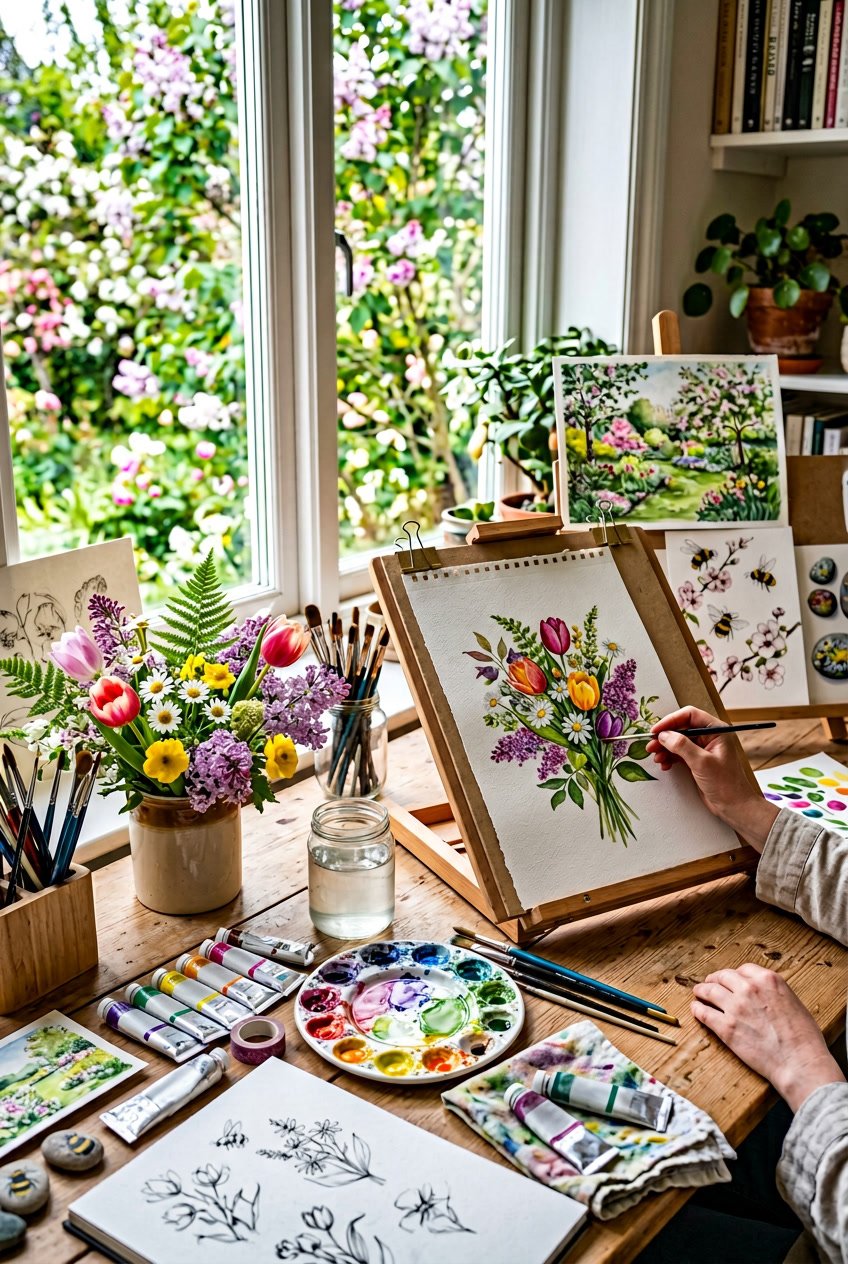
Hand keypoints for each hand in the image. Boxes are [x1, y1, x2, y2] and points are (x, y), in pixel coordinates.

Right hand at [646, 706, 777, 848]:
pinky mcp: (697, 761)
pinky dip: (670, 757)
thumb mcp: (702, 762)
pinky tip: (664, 764)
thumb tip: (664, 735)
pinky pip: (679, 753)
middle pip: (682, 728)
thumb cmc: (726, 784)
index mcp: (716, 730)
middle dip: (665, 737)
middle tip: (651, 745)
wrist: (733, 806)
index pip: (690, 716)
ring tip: (656, 757)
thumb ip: (682, 746)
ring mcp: (703, 749)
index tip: (657, 730)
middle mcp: (709, 737)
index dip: (671, 720)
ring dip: (665, 748)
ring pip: (678, 741)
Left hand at [692, 963, 844, 1111]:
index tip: (730, 979)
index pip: (743, 969)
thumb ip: (773, 994)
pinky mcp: (726, 1027)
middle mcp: (749, 989)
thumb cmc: (803, 1038)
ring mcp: (735, 1007)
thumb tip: (764, 995)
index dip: (734, 974)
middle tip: (709, 983)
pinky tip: (696, 1009)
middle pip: (723, 976)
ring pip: (709, 991)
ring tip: (698, 993)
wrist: (799, 1062)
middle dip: (714, 979)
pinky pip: (704, 1013)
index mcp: (768, 980)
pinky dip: (697, 1009)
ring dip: (701, 991)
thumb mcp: (793, 1002)